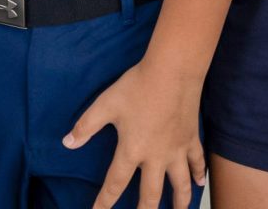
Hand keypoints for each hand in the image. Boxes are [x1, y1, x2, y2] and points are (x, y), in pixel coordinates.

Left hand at [64, 59, 205, 208]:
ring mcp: (177, 150)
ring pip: (179, 185)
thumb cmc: (137, 86)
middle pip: (151, 194)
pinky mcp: (191, 139)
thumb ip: (86, 125)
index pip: (115, 183)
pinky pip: (197, 162)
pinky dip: (199, 174)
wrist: (173, 72)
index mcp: (132, 150)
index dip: (105, 201)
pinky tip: (200, 183)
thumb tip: (67, 143)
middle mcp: (156, 157)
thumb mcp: (105, 104)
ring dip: (179, 202)